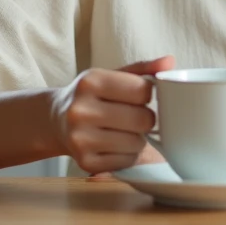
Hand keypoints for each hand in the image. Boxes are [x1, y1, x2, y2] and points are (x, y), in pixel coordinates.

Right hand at [48, 55, 173, 174]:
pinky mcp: (85, 162)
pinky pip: (127, 161)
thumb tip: (170, 62)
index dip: (147, 94)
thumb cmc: (92, 95)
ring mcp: (80, 139)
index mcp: (90, 81)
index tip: (139, 95)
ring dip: (138, 138)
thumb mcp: (112, 74)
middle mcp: (81, 110)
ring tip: (124, 130)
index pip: (142, 90)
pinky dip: (128, 154)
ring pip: (137, 143)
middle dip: (146, 118)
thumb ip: (142, 69)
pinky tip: (115, 144)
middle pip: (142, 119)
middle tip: (135, 116)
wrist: (56, 119)